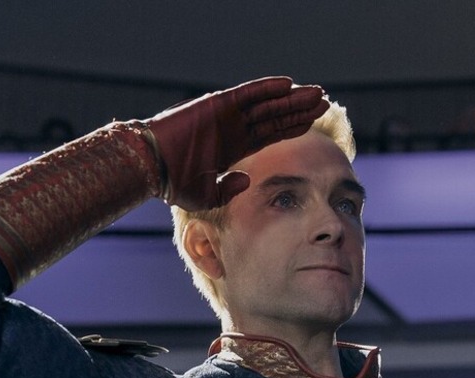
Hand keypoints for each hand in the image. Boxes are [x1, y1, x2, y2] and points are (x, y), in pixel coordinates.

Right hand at [146, 77, 329, 210]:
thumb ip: (230, 190)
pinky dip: (267, 87)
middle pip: (274, 116)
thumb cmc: (174, 183)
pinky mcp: (218, 104)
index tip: (313, 123)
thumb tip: (248, 181)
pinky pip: (248, 93)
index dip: (291, 127)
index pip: (270, 134)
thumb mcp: (207, 195)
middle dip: (298, 109)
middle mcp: (233, 128)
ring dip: (290, 97)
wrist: (152, 166)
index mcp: (233, 147)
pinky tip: (288, 84)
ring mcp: (227, 115)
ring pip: (266, 103)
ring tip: (316, 93)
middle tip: (323, 102)